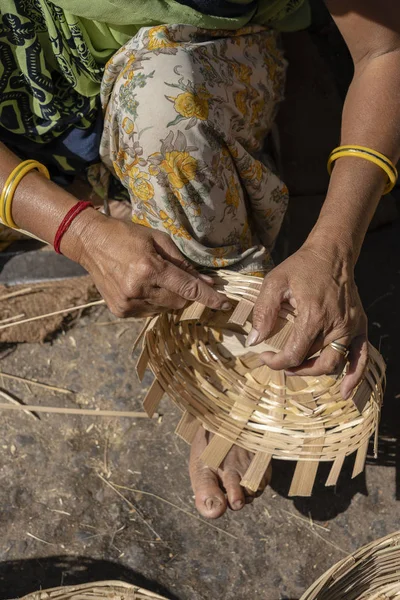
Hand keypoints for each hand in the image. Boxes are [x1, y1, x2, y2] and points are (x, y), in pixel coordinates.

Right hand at [66, 211, 229, 317]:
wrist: (90, 243)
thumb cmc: (126, 235)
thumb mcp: (158, 239)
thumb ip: (182, 263)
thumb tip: (205, 282)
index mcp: (150, 269)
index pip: (188, 289)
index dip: (209, 298)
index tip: (225, 304)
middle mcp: (139, 290)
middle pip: (179, 302)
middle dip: (185, 293)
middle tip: (177, 278)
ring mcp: (128, 303)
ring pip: (164, 309)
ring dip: (167, 297)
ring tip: (152, 277)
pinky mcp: (120, 310)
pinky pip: (149, 312)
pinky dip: (153, 302)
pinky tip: (141, 286)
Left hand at [248, 243, 367, 398]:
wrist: (331, 254)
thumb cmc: (301, 267)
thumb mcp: (275, 282)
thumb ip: (263, 311)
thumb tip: (254, 341)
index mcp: (313, 315)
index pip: (295, 353)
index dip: (276, 362)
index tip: (264, 357)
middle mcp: (335, 324)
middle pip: (315, 362)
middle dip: (294, 368)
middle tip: (279, 362)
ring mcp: (350, 327)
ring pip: (334, 363)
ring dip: (315, 371)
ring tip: (298, 368)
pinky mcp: (359, 326)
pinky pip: (361, 357)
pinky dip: (354, 376)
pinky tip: (344, 391)